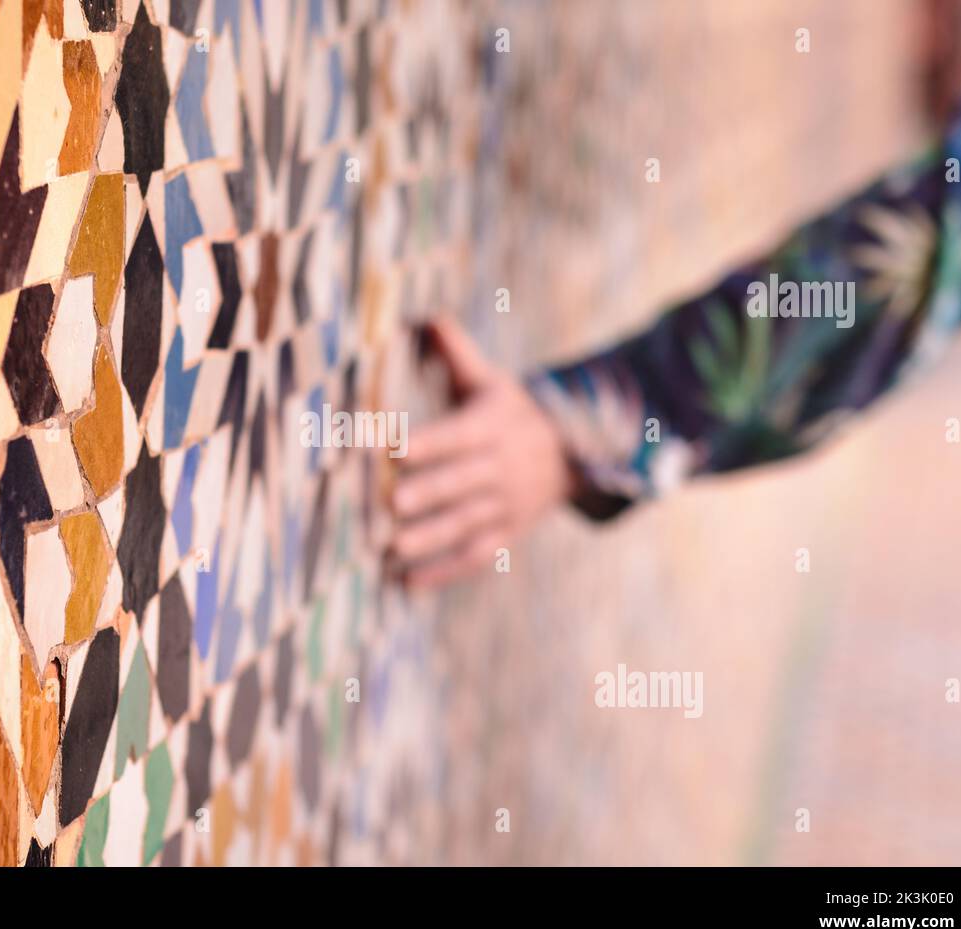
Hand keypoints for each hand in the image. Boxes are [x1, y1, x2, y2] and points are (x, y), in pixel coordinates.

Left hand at [392, 319, 574, 588]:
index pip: (457, 434)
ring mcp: (504, 505)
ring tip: (393, 547)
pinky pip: (475, 556)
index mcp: (491, 426)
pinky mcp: (505, 535)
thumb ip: (454, 351)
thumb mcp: (488, 379)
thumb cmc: (508, 411)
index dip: (426, 440)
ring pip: (466, 524)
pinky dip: (444, 572)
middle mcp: (500, 468)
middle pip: (462, 482)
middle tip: (393, 502)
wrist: (569, 454)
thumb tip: (421, 314)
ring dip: (430, 538)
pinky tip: (407, 582)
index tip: (390, 444)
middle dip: (429, 492)